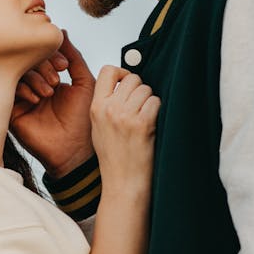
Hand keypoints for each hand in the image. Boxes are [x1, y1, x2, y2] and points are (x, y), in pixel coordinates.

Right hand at [11, 31, 95, 177]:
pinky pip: (9, 89)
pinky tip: (36, 99)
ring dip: (35, 77)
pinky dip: (23, 88)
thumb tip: (62, 32)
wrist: (75, 149)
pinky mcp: (11, 110)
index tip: (64, 65)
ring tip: (49, 92)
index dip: (51, 54)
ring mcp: (22, 97)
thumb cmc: (83, 119)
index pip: (41, 54)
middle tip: (57, 80)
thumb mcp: (84, 82)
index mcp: (50, 77)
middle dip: (43, 65)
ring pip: (18, 72)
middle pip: (28, 60)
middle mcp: (34, 85)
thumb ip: (74, 57)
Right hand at [90, 66, 159, 192]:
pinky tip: (152, 125)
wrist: (122, 183)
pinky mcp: (142, 124)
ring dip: (150, 101)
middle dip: (140, 89)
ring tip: (145, 118)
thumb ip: (106, 104)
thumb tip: (123, 82)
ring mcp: (125, 116)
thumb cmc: (114, 157)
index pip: (107, 70)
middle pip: (132, 78)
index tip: (127, 83)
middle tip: (139, 107)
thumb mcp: (98, 128)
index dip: (122, 73)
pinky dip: (157, 111)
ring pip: (146, 89)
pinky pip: (156, 102)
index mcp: (95, 107)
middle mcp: (108, 109)